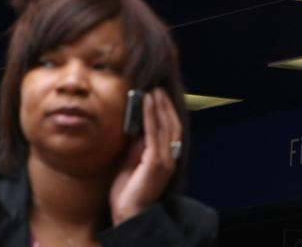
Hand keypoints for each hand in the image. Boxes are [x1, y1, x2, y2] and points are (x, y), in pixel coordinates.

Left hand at [109, 88, 181, 225]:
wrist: (129, 213)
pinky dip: (150, 115)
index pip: (171, 130)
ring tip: (153, 90)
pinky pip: (153, 132)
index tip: (160, 96)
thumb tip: (138, 130)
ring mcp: (165, 159)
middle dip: (165, 105)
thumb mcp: (133, 162)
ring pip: (165, 125)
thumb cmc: (129, 191)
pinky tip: (146, 102)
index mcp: (167, 158)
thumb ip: (138, 147)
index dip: (167, 112)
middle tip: (158, 87)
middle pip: (172, 124)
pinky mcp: (155, 161)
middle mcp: (170, 157)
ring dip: (158, 106)